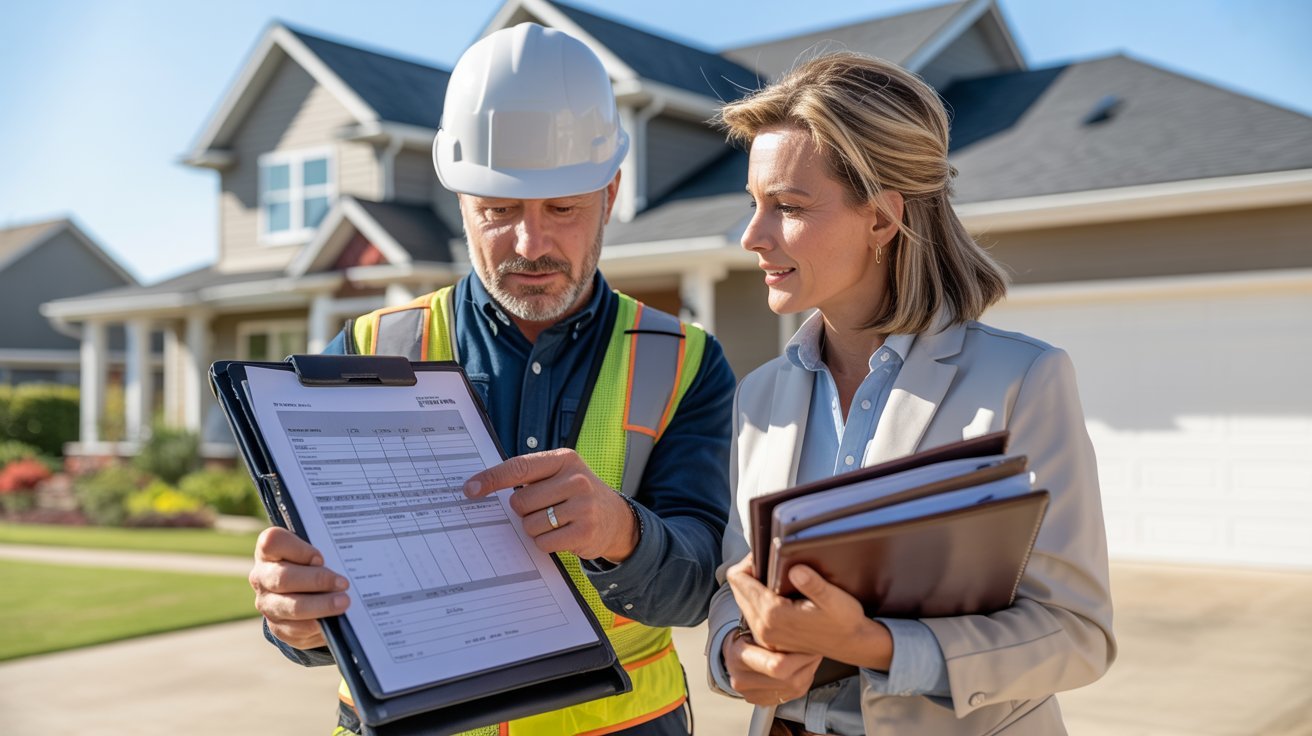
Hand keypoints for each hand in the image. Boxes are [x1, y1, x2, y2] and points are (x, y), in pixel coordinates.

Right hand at [249, 527, 349, 649]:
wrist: (301, 591)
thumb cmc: (312, 562)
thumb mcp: (316, 549)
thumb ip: (324, 547)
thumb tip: (347, 555)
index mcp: (268, 551)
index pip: (273, 542)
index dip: (298, 550)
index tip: (321, 558)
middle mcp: (261, 576)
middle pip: (283, 578)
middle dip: (317, 581)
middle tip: (343, 584)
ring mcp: (267, 603)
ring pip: (291, 607)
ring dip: (321, 606)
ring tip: (344, 603)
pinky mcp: (277, 626)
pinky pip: (296, 630)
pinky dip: (317, 625)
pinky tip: (333, 620)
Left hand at [464, 448, 637, 561]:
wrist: (617, 518)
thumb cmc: (577, 494)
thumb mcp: (562, 474)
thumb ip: (531, 476)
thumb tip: (483, 486)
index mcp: (564, 459)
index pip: (519, 466)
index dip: (492, 479)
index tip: (471, 489)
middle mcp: (576, 479)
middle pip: (520, 501)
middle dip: (524, 511)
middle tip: (542, 509)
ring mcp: (582, 506)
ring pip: (530, 524)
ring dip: (535, 528)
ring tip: (555, 522)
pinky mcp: (585, 531)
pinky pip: (544, 542)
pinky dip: (546, 542)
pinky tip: (562, 534)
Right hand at [722, 626, 822, 705]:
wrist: (734, 654)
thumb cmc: (748, 636)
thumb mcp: (755, 624)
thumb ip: (776, 629)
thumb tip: (804, 627)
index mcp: (739, 656)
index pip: (777, 665)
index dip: (801, 655)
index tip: (811, 643)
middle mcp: (742, 679)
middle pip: (790, 679)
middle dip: (809, 663)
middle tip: (815, 649)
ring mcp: (751, 694)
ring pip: (796, 688)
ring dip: (809, 671)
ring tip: (810, 656)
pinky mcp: (763, 702)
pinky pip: (795, 694)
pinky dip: (804, 679)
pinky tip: (801, 667)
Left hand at [727, 555, 892, 670]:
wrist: (853, 646)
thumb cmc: (845, 621)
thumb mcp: (834, 599)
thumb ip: (813, 584)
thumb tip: (795, 569)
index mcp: (774, 615)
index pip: (739, 580)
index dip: (748, 562)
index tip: (768, 556)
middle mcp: (763, 628)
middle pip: (736, 588)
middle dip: (749, 572)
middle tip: (772, 563)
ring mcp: (765, 637)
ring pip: (742, 600)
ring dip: (753, 586)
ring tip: (776, 577)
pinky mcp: (769, 640)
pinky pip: (751, 613)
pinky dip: (758, 599)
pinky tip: (777, 593)